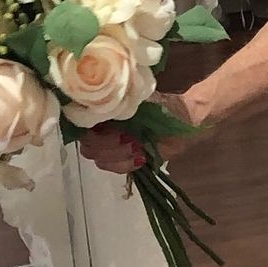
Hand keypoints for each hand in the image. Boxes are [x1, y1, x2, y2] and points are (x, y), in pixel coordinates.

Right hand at [80, 88, 206, 175]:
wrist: (187, 122)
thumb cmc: (163, 106)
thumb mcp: (138, 98)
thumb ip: (117, 101)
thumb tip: (99, 102)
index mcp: (103, 112)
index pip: (80, 124)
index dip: (90, 129)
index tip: (109, 128)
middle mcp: (103, 130)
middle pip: (88, 145)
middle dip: (106, 144)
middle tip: (127, 138)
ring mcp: (113, 147)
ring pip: (99, 158)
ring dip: (117, 155)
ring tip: (136, 146)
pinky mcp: (126, 160)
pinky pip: (115, 168)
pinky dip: (125, 164)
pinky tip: (140, 156)